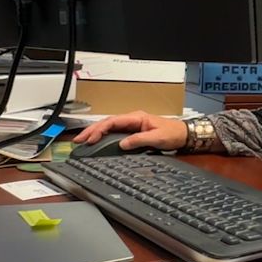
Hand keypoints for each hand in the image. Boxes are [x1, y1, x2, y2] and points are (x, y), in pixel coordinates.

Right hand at [72, 111, 186, 151]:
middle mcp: (132, 120)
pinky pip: (115, 133)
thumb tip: (122, 144)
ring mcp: (132, 126)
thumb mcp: (157, 137)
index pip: (113, 121)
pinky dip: (104, 137)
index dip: (100, 129)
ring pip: (109, 128)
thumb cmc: (173, 133)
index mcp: (136, 117)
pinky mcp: (133, 132)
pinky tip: (97, 142)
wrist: (183, 135)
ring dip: (96, 133)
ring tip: (83, 141)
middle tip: (78, 140)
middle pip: (107, 123)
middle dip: (92, 131)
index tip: (90, 138)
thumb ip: (139, 140)